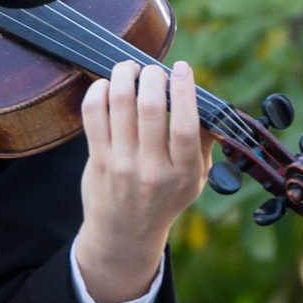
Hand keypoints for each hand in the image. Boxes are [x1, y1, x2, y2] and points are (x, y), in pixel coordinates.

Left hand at [72, 60, 214, 302]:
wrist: (126, 235)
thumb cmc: (165, 199)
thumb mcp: (195, 179)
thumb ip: (203, 142)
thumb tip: (209, 102)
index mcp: (183, 172)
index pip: (184, 124)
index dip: (183, 89)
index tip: (182, 68)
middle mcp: (152, 169)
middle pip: (149, 108)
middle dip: (151, 76)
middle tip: (152, 69)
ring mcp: (122, 165)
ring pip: (119, 105)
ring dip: (123, 76)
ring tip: (128, 69)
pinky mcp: (97, 161)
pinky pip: (93, 115)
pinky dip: (98, 92)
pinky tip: (105, 85)